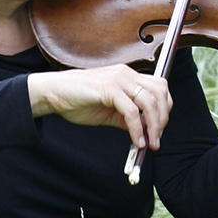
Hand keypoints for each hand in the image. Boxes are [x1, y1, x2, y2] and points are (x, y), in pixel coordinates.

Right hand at [27, 66, 171, 152]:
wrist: (53, 93)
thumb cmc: (78, 101)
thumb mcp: (109, 112)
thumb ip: (127, 118)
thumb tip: (145, 131)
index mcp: (128, 76)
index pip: (159, 87)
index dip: (165, 109)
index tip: (159, 129)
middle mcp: (126, 74)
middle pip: (160, 93)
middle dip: (163, 118)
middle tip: (157, 139)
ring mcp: (118, 79)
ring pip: (149, 101)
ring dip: (154, 126)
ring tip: (149, 143)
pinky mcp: (109, 89)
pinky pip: (131, 111)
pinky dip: (137, 129)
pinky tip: (136, 142)